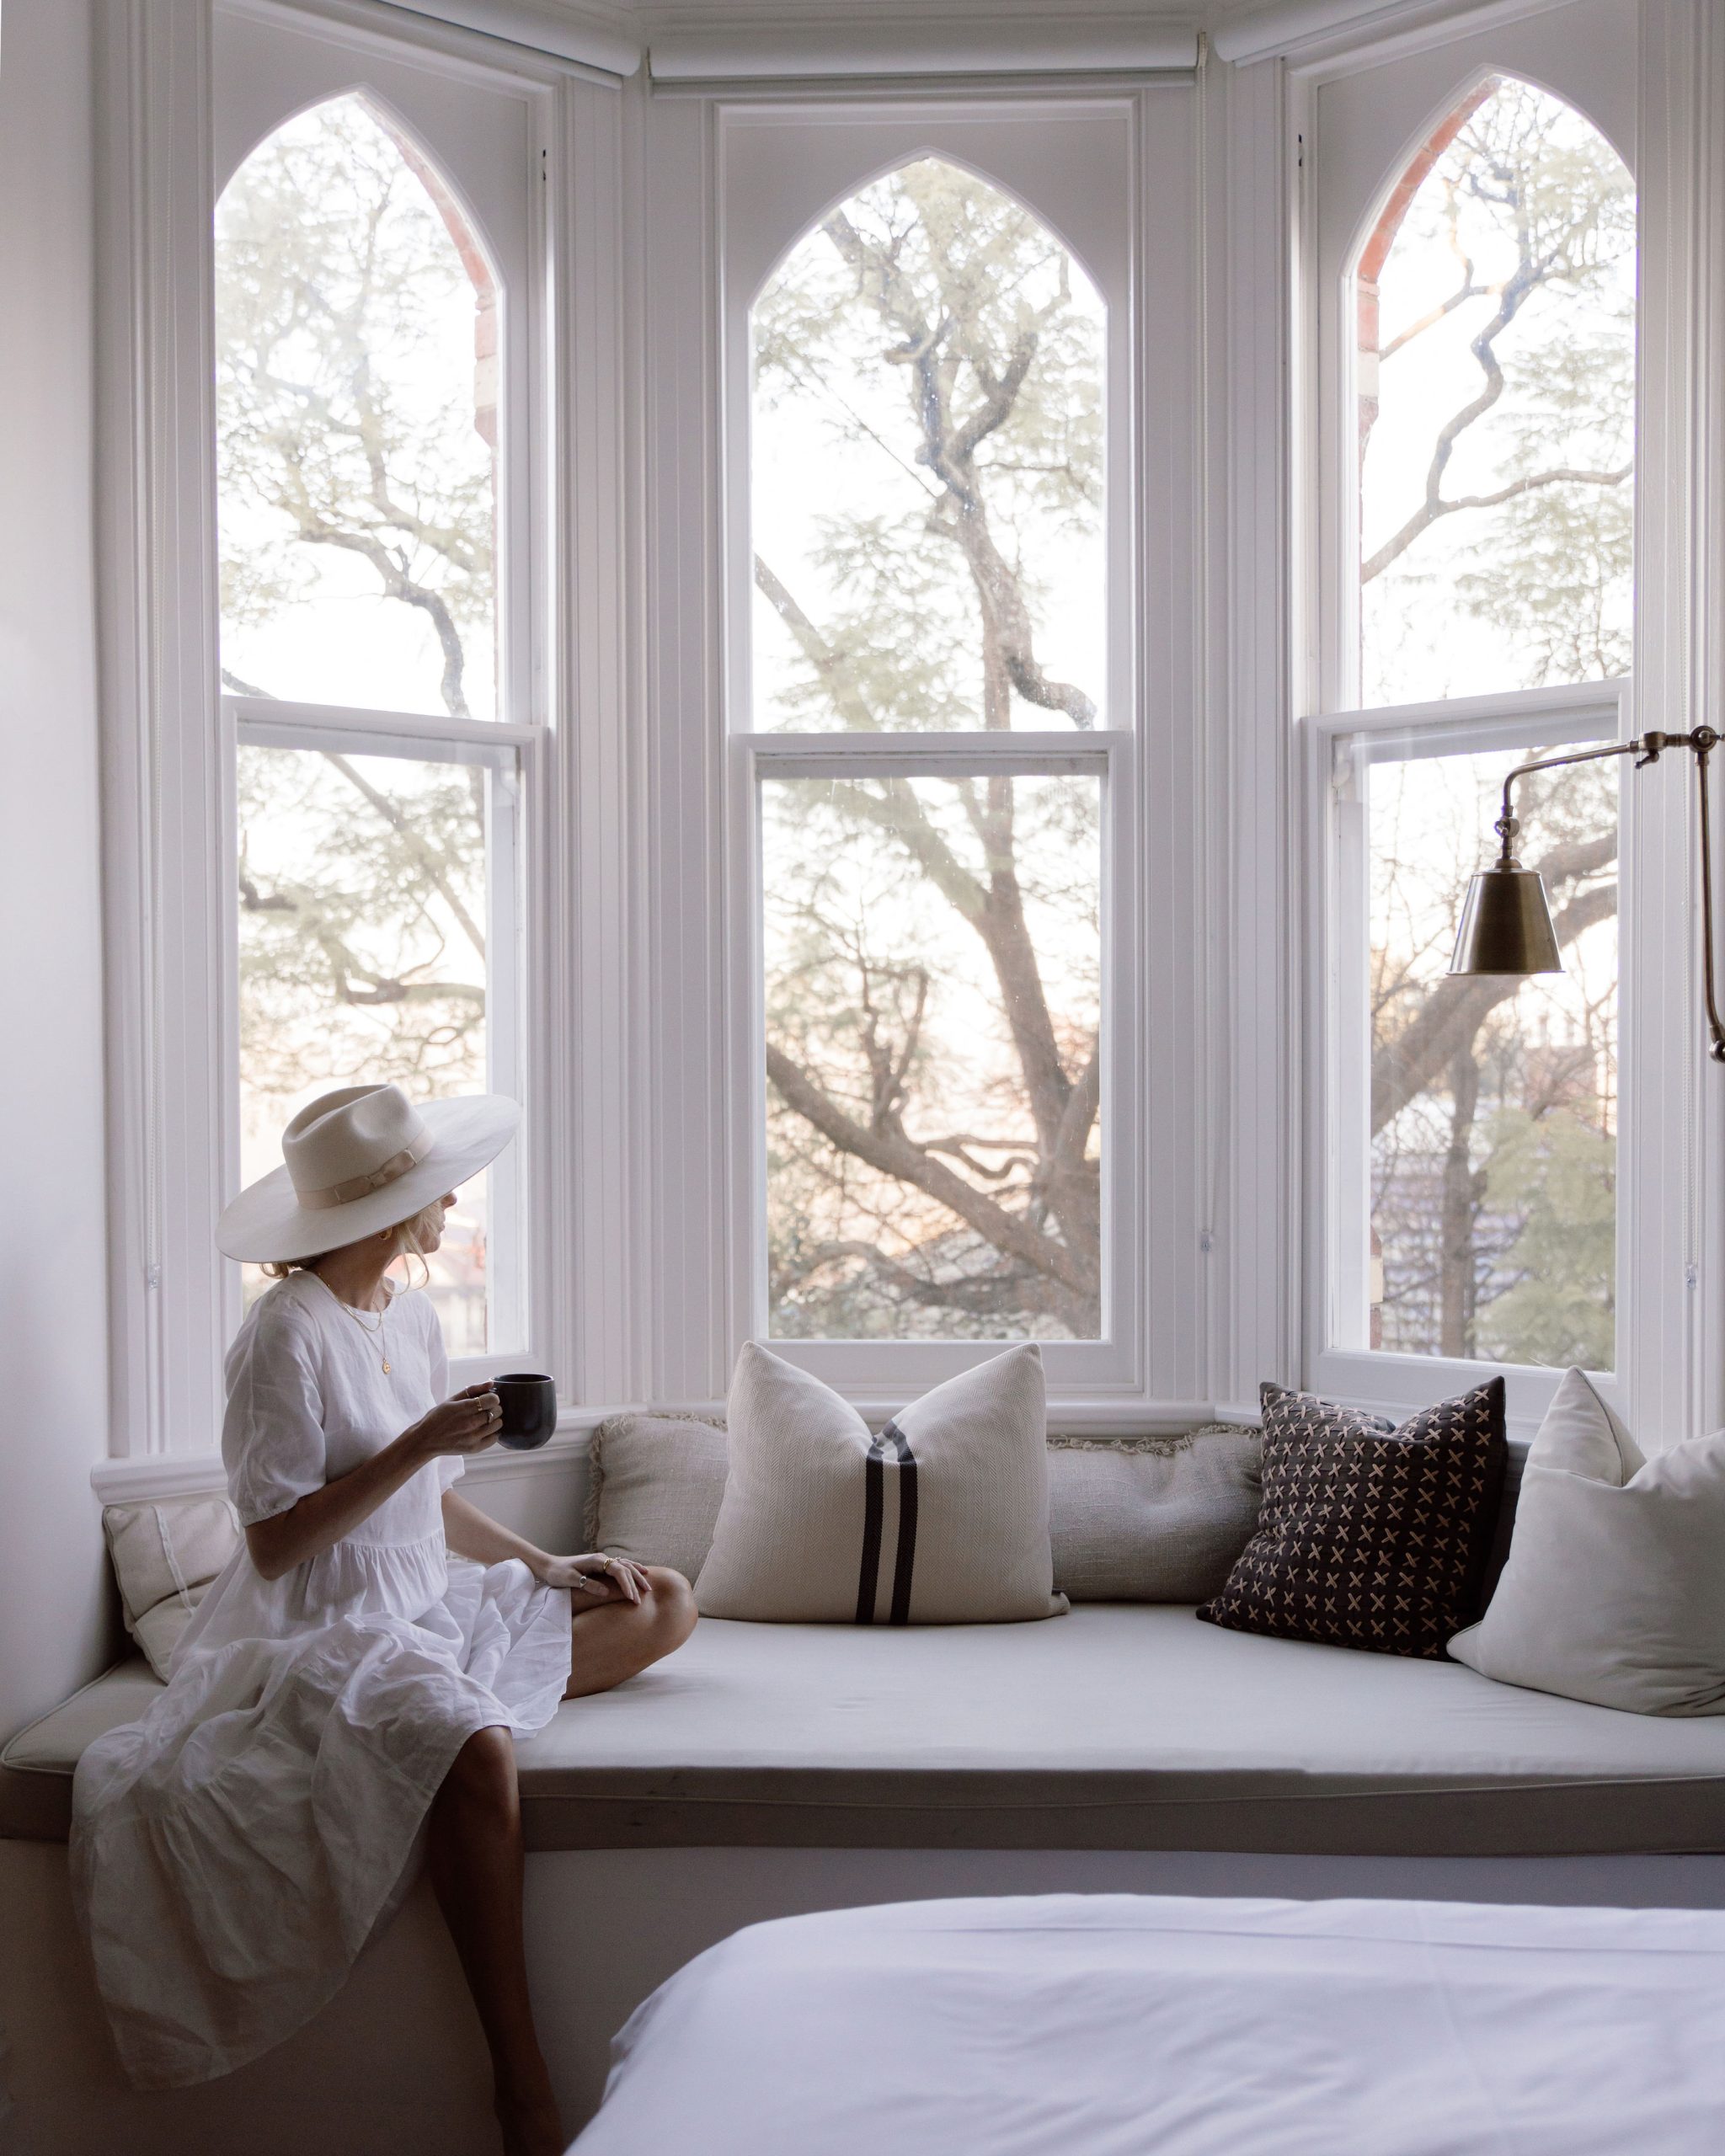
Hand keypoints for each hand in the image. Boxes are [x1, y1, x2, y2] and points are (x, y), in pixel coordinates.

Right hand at [408, 1383, 502, 1460]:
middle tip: (485, 1410)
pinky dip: (493, 1433)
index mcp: (463, 1408)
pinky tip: (484, 1430)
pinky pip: (494, 1438)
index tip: (487, 1400)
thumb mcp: (451, 1400)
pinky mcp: (474, 1449)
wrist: (425, 1440)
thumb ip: (473, 1390)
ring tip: (485, 1420)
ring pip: (498, 1425)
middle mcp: (469, 1423)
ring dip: (495, 1420)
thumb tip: (491, 1384)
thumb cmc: (438, 1417)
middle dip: (494, 1408)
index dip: (492, 1398)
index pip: (492, 1400)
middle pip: (497, 1411)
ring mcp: (472, 1437)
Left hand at [532, 1552, 650, 1603]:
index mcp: (596, 1561)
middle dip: (635, 1583)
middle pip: (625, 1568)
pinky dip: (632, 1569)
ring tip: (648, 1587)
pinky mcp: (601, 1565)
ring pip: (626, 1566)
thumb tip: (605, 1592)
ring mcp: (602, 1560)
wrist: (549, 1565)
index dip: (626, 1584)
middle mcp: (602, 1558)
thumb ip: (588, 1584)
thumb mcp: (570, 1580)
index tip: (632, 1598)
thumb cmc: (558, 1573)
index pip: (618, 1571)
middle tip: (642, 1599)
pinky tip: (641, 1572)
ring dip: (637, 1576)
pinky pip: (621, 1566)